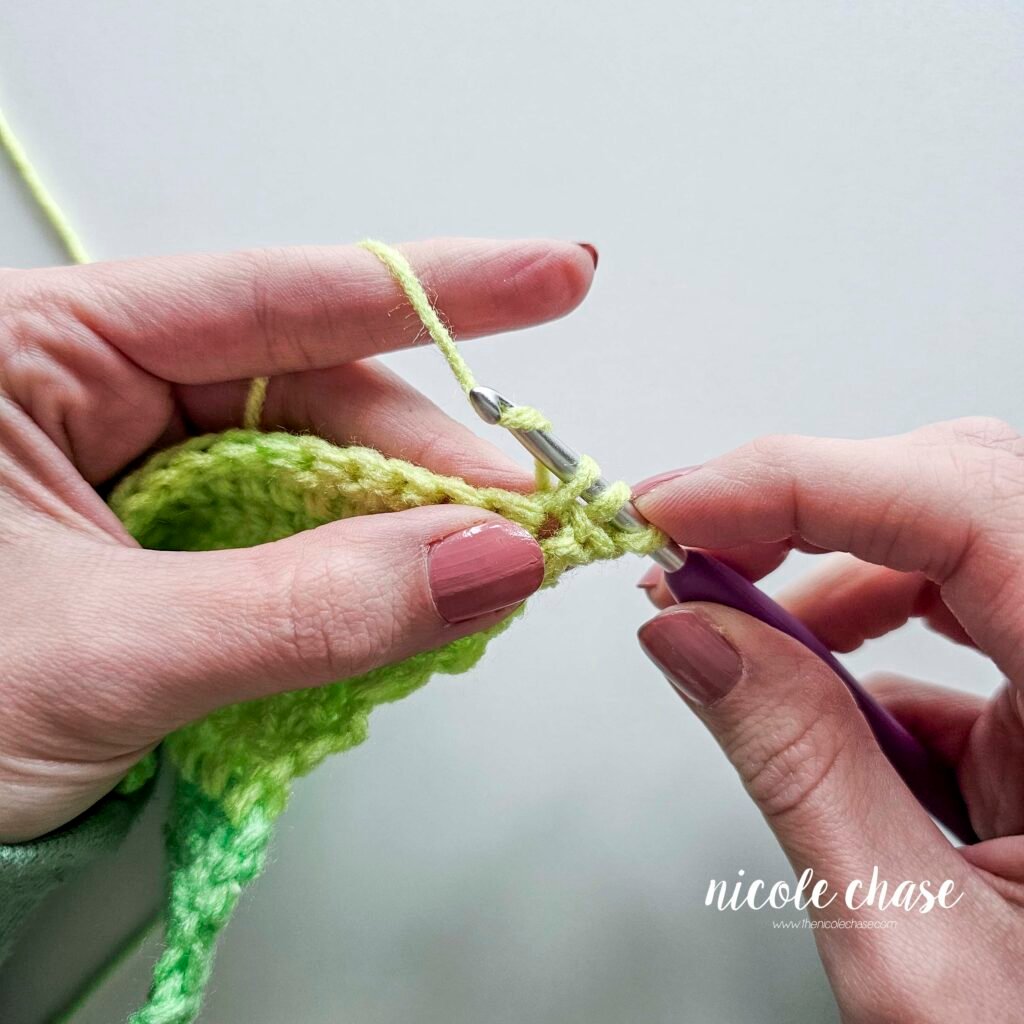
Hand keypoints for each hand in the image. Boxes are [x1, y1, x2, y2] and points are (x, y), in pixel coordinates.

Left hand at [0, 239, 594, 841]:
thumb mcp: (110, 656)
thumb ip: (310, 607)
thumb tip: (490, 560)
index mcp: (38, 356)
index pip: (266, 299)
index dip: (429, 292)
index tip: (557, 277)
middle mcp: (93, 395)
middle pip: (311, 393)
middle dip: (427, 457)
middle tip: (526, 517)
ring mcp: (137, 471)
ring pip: (313, 470)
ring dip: (406, 521)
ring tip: (486, 564)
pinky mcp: (170, 546)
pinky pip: (294, 534)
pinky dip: (362, 570)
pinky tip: (416, 590)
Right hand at [633, 419, 1023, 1021]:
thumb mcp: (914, 941)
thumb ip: (798, 768)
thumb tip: (690, 637)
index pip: (966, 509)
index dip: (802, 484)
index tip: (678, 509)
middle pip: (963, 495)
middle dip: (805, 505)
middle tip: (690, 544)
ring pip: (951, 546)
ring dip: (826, 577)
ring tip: (733, 632)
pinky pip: (955, 624)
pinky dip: (859, 645)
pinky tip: (814, 708)